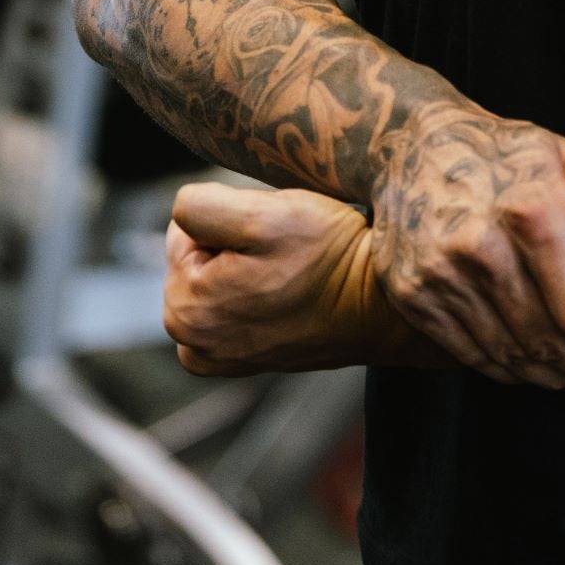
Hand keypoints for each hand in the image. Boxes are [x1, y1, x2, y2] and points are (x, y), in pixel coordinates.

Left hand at [164, 180, 374, 376]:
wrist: (381, 305)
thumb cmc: (327, 258)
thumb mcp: (262, 215)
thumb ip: (199, 207)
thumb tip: (182, 213)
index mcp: (184, 310)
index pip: (186, 229)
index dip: (230, 220)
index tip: (268, 236)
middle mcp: (193, 343)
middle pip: (199, 255)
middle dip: (234, 243)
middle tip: (283, 253)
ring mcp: (221, 356)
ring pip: (218, 276)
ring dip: (247, 265)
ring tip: (289, 272)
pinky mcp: (247, 358)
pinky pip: (234, 303)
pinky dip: (255, 291)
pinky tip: (287, 293)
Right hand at [368, 103, 564, 387]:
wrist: (413, 142)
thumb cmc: (506, 151)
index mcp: (529, 209)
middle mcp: (480, 246)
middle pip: (545, 340)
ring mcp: (441, 275)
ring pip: (508, 354)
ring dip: (551, 375)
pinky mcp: (412, 294)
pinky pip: (469, 352)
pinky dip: (507, 370)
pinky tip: (533, 367)